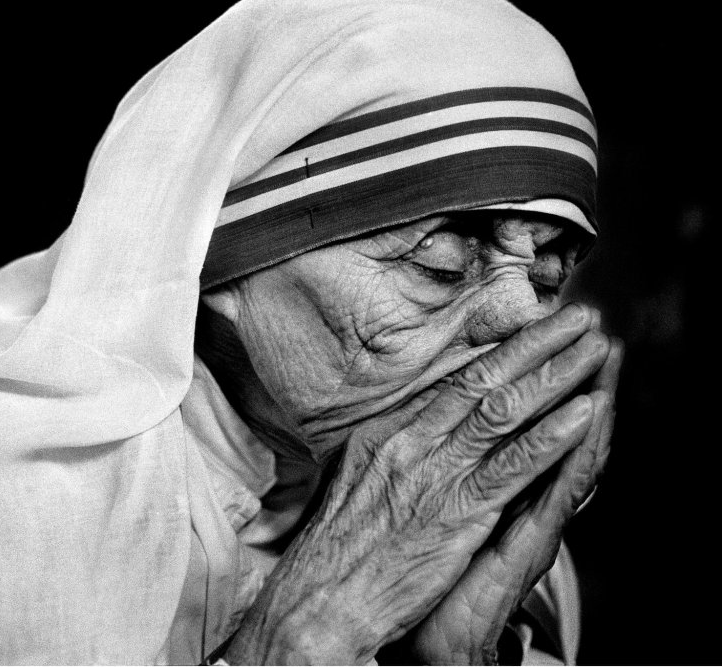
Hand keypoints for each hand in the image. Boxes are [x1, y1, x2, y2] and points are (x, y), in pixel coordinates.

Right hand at [223, 304, 609, 664]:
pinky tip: (583, 413)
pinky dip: (550, 437)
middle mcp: (411, 443)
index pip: (451, 383)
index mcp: (386, 434)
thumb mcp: (350, 483)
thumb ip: (388, 452)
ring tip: (594, 347)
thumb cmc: (335, 550)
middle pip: (483, 381)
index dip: (499, 352)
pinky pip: (512, 468)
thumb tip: (412, 429)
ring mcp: (434, 476)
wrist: (319, 598)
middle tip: (576, 315)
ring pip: (504, 412)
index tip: (534, 329)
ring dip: (556, 376)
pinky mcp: (456, 514)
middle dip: (536, 344)